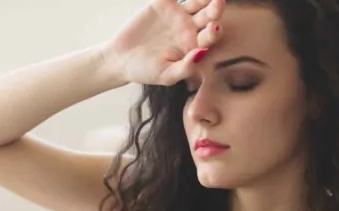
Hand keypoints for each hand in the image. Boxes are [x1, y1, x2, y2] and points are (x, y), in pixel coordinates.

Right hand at [100, 0, 226, 86]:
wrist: (120, 59)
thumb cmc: (145, 71)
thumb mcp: (166, 75)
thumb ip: (185, 67)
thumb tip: (202, 53)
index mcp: (195, 46)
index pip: (210, 37)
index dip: (214, 32)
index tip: (214, 28)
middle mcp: (191, 29)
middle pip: (209, 16)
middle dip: (215, 9)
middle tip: (218, 2)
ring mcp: (179, 14)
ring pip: (198, 2)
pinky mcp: (165, 3)